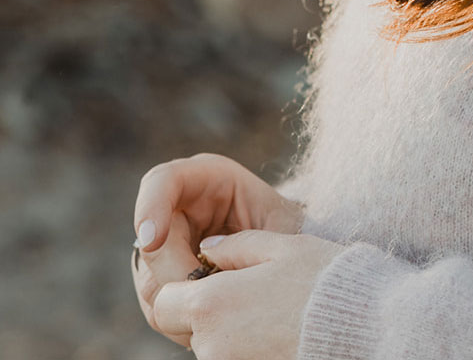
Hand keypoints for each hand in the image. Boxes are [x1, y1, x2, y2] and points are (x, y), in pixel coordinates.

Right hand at [132, 152, 303, 341]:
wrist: (292, 254)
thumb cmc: (288, 230)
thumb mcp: (281, 225)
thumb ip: (254, 239)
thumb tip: (214, 262)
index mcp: (207, 178)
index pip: (163, 181)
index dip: (150, 209)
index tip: (153, 241)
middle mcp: (178, 208)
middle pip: (152, 246)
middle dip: (176, 275)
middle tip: (208, 294)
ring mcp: (168, 247)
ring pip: (151, 283)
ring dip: (179, 303)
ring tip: (217, 312)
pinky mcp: (167, 281)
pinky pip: (159, 308)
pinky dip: (181, 320)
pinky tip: (210, 324)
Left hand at [151, 230, 343, 359]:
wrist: (363, 329)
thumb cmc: (322, 282)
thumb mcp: (282, 246)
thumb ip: (236, 245)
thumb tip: (209, 247)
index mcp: (211, 305)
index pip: (163, 303)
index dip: (180, 288)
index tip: (210, 277)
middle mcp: (211, 346)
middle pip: (188, 327)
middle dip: (209, 309)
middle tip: (249, 291)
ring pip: (212, 345)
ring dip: (230, 327)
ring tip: (271, 309)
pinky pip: (234, 356)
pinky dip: (246, 344)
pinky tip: (277, 328)